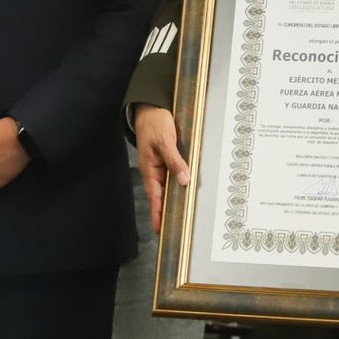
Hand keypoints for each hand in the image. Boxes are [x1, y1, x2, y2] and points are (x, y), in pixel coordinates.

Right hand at [134, 105, 189, 234]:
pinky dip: (181, 181)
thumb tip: (184, 180)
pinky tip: (189, 187)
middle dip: (169, 210)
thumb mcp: (165, 141)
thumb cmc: (154, 123)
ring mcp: (161, 165)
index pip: (154, 197)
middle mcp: (155, 170)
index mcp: (150, 170)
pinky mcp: (168, 159)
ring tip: (185, 212)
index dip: (157, 214)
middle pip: (163, 195)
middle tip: (178, 227)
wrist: (151, 108)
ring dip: (177, 196)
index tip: (159, 230)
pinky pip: (175, 173)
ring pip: (170, 185)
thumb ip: (175, 161)